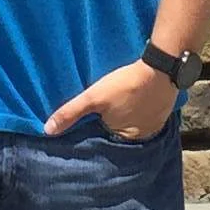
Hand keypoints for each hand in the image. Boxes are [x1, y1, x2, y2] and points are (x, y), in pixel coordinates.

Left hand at [43, 58, 179, 142]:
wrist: (161, 66)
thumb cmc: (127, 84)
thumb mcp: (94, 98)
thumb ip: (71, 113)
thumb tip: (48, 130)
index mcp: (126, 140)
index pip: (104, 142)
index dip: (93, 133)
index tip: (86, 124)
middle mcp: (143, 139)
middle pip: (118, 134)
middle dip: (108, 127)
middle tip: (100, 112)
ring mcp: (154, 126)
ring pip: (132, 124)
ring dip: (124, 118)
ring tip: (114, 106)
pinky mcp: (161, 112)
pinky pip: (144, 115)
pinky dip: (136, 110)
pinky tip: (130, 100)